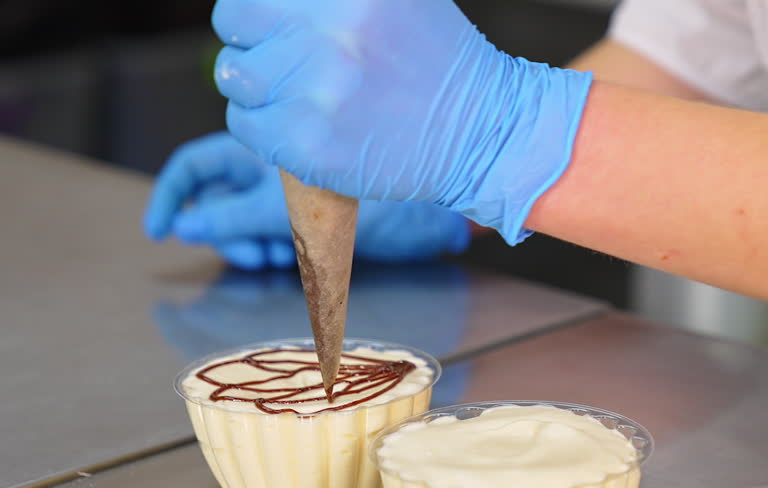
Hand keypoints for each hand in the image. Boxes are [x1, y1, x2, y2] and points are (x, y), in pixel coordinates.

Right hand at [143, 132, 470, 269]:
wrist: (437, 209)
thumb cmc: (376, 198)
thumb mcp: (292, 209)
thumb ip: (237, 217)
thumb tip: (186, 228)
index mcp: (265, 147)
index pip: (197, 166)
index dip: (172, 196)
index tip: (160, 232)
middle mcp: (279, 165)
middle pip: (220, 199)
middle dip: (221, 230)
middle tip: (247, 254)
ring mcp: (301, 191)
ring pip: (251, 221)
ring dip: (253, 244)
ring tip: (277, 256)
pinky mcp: (323, 217)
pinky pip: (283, 236)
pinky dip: (281, 251)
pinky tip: (297, 260)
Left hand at [210, 0, 590, 243]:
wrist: (483, 134)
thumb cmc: (440, 63)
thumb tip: (280, 2)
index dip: (261, 12)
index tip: (280, 29)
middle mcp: (326, 34)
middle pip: (235, 27)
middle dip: (257, 44)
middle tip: (293, 65)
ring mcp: (314, 92)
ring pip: (237, 79)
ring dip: (261, 89)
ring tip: (304, 98)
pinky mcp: (307, 145)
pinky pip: (247, 127)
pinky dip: (267, 130)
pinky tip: (308, 128)